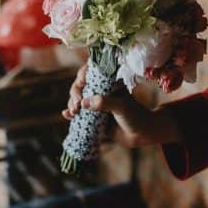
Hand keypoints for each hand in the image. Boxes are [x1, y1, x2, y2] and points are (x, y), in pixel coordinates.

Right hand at [62, 64, 181, 146]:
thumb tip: (83, 103)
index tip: (82, 82)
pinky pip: (78, 114)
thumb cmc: (135, 116)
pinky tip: (66, 115)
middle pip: (80, 86)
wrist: (140, 135)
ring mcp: (95, 105)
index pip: (92, 72)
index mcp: (109, 83)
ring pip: (77, 99)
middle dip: (75, 93)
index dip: (83, 74)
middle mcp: (100, 92)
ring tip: (74, 112)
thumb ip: (104, 103)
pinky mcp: (92, 118)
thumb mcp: (122, 107)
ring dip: (71, 103)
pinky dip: (70, 113)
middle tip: (77, 103)